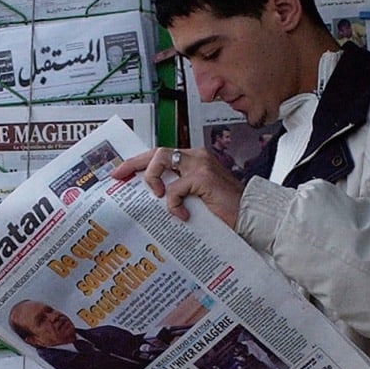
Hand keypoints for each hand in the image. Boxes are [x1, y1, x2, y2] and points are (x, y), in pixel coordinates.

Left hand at [111, 146, 243, 228]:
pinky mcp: (203, 177)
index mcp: (194, 160)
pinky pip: (174, 188)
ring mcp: (200, 164)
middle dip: (134, 163)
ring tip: (157, 196)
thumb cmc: (226, 210)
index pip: (160, 154)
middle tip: (119, 176)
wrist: (250, 216)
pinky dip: (173, 204)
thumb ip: (178, 191)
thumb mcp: (195, 198)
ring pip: (162, 159)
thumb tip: (150, 198)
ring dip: (152, 178)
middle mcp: (196, 157)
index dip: (138, 161)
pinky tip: (182, 215)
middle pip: (157, 151)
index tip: (119, 172)